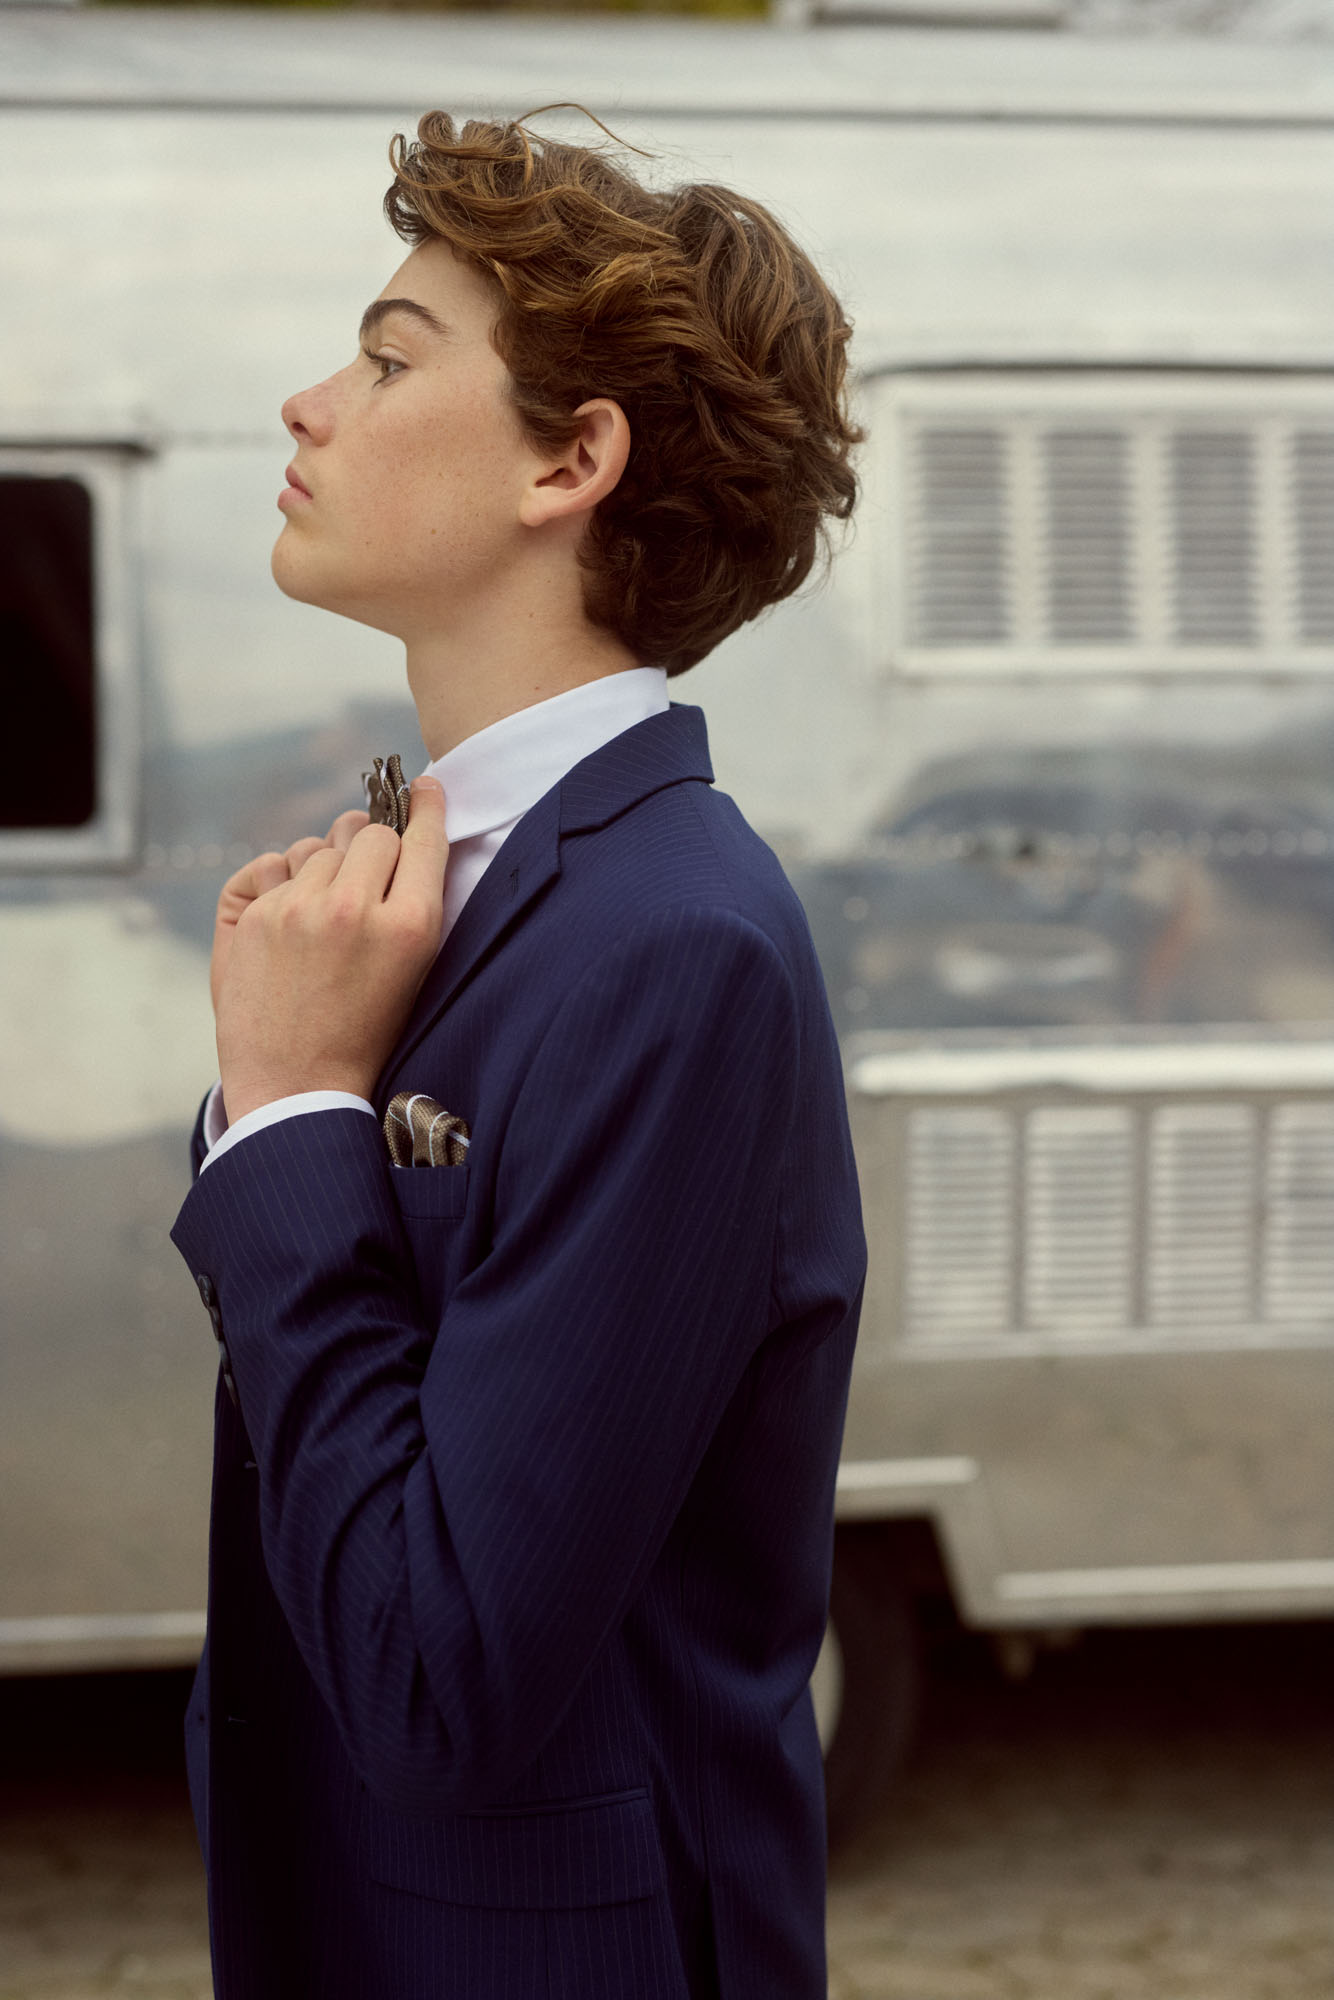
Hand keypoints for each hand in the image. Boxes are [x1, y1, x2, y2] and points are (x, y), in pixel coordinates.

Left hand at [214, 780, 447, 1122]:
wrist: (296, 1089)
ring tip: (327, 912)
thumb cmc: (363, 1036)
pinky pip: (275, 863)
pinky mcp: (255, 917)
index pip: (423, 839)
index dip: (426, 806)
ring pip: (321, 845)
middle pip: (372, 833)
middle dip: (373, 846)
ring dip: (327, 865)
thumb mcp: (413, 973)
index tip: (423, 786)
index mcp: (410, 927)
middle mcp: (356, 909)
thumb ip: (414, 905)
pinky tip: (290, 915)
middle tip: (369, 875)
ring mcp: (299, 910)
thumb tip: (401, 834)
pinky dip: (283, 880)